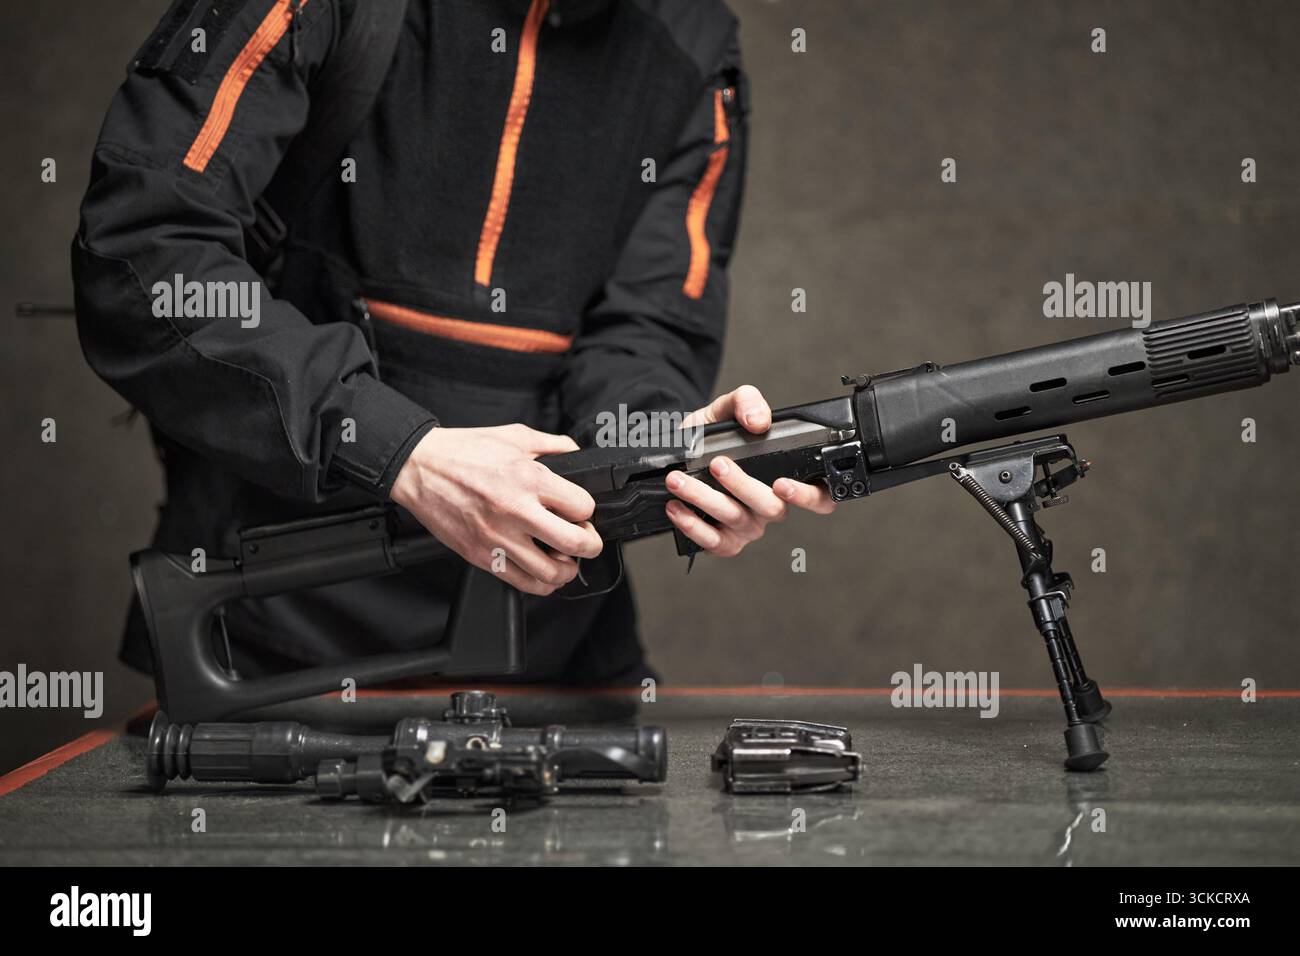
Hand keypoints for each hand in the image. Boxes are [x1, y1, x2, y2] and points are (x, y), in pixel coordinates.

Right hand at [391, 424, 602, 595]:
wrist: (418, 468)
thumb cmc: (462, 451)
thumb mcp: (514, 435)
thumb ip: (552, 445)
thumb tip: (576, 453)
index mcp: (529, 479)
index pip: (582, 507)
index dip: (588, 511)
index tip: (583, 512)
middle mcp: (515, 511)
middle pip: (574, 544)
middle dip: (590, 546)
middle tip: (588, 542)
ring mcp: (497, 538)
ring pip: (550, 573)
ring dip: (567, 570)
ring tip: (566, 560)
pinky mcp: (481, 556)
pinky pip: (522, 583)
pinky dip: (540, 584)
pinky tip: (541, 572)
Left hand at [665, 385, 835, 556]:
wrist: (678, 453)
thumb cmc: (712, 436)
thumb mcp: (727, 409)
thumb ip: (747, 401)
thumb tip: (758, 420)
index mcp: (784, 478)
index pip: (818, 496)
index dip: (809, 496)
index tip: (783, 483)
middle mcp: (770, 507)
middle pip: (771, 507)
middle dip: (741, 485)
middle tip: (717, 464)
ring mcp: (748, 528)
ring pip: (736, 519)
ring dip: (704, 498)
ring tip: (679, 479)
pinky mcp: (723, 542)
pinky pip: (712, 542)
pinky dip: (692, 524)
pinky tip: (676, 506)